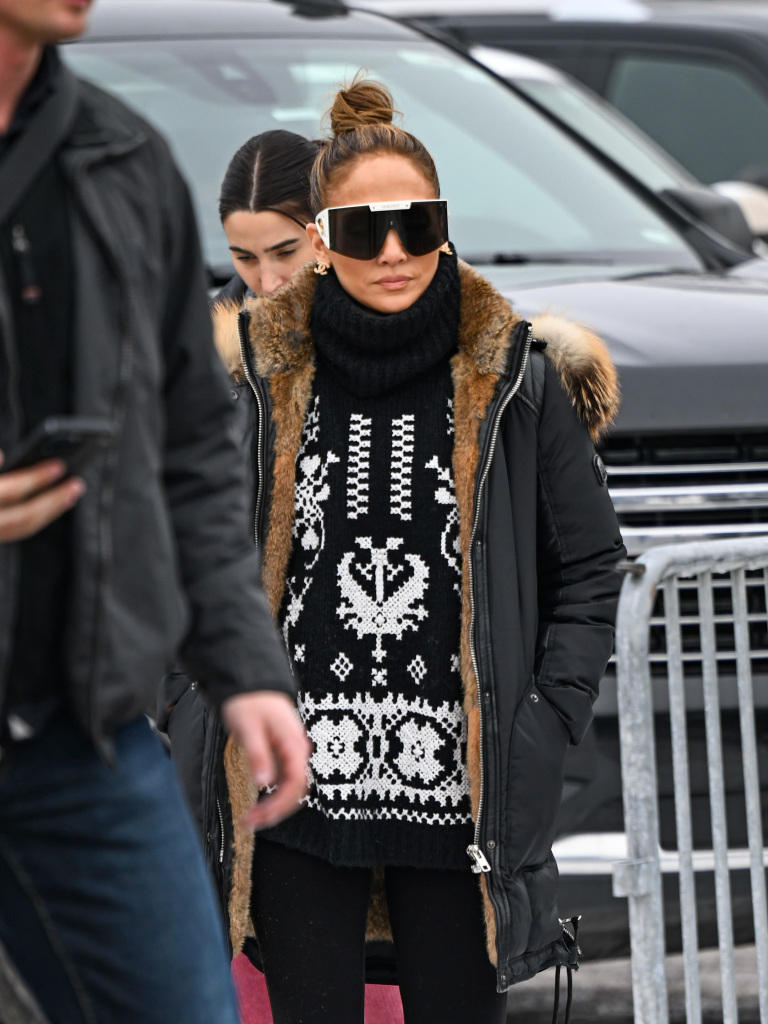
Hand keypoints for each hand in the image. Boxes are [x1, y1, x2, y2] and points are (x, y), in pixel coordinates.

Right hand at [0, 453, 84, 542]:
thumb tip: (1, 456)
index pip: (12, 491)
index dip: (36, 478)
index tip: (58, 466)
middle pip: (26, 515)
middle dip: (55, 499)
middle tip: (76, 484)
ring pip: (25, 527)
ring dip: (52, 510)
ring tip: (71, 494)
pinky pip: (19, 530)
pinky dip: (40, 517)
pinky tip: (52, 506)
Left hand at [221, 690, 311, 830]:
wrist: (251, 682)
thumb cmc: (249, 701)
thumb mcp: (248, 728)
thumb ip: (258, 754)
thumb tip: (263, 782)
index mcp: (294, 743)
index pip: (294, 784)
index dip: (277, 805)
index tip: (256, 818)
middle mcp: (298, 749)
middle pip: (296, 790)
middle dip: (275, 811)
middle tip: (250, 822)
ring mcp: (293, 751)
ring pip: (291, 787)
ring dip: (274, 805)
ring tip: (252, 817)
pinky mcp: (285, 752)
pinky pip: (285, 780)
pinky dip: (273, 795)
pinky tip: (258, 801)